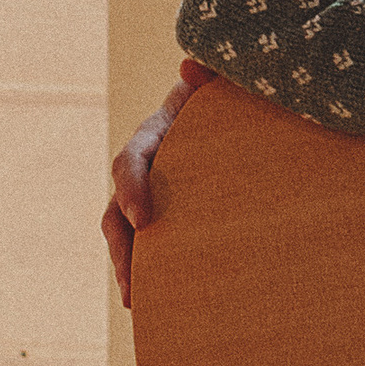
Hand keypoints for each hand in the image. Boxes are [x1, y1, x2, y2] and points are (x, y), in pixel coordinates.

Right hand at [104, 58, 214, 307]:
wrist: (246, 109)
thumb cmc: (237, 92)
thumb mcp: (228, 81)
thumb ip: (213, 74)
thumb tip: (193, 63)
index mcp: (156, 132)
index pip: (129, 159)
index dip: (129, 187)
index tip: (141, 217)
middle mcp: (148, 167)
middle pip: (117, 209)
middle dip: (121, 245)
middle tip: (131, 280)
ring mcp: (156, 193)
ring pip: (128, 234)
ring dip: (128, 267)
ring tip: (136, 301)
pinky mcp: (173, 215)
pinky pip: (154, 245)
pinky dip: (151, 272)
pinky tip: (159, 302)